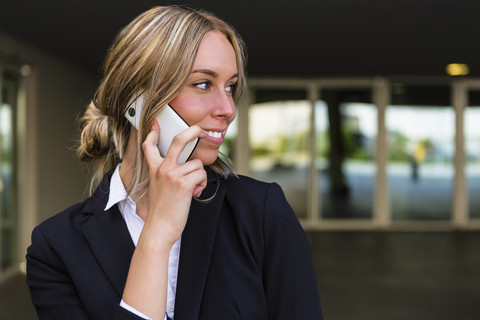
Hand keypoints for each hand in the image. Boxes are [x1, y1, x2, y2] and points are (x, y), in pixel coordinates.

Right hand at [141, 119, 206, 243]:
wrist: (159, 228)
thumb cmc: (162, 211)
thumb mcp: (158, 188)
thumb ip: (168, 175)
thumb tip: (188, 167)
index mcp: (155, 169)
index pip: (149, 146)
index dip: (153, 133)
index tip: (156, 123)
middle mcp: (162, 169)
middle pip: (178, 140)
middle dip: (192, 131)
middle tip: (200, 129)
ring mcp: (172, 174)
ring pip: (197, 164)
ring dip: (200, 177)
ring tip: (192, 189)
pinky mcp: (183, 183)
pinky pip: (201, 174)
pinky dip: (201, 184)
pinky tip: (195, 193)